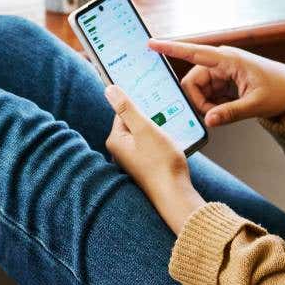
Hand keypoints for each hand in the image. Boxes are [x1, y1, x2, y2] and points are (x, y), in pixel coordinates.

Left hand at [104, 85, 205, 234]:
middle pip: (135, 123)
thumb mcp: (144, 129)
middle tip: (163, 125)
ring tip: (168, 139)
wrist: (175, 194)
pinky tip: (170, 148)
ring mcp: (132, 160)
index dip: (141, 108)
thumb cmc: (161, 163)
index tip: (154, 110)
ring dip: (158, 132)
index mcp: (115, 140)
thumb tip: (109, 89)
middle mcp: (120, 151)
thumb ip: (127, 108)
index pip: (124, 112)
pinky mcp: (144, 166)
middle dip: (150, 121)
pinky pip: (151, 147)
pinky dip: (161, 144)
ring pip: (145, 135)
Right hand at [148, 39, 284, 127]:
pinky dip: (213, 106)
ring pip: (198, 91)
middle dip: (198, 101)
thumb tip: (209, 120)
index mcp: (228, 59)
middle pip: (192, 82)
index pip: (193, 52)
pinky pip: (207, 96)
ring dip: (207, 105)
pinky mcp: (224, 82)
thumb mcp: (257, 104)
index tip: (150, 44)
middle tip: (215, 115)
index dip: (170, 48)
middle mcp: (221, 63)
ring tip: (227, 112)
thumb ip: (231, 113)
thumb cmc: (281, 90)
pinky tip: (227, 110)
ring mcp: (222, 73)